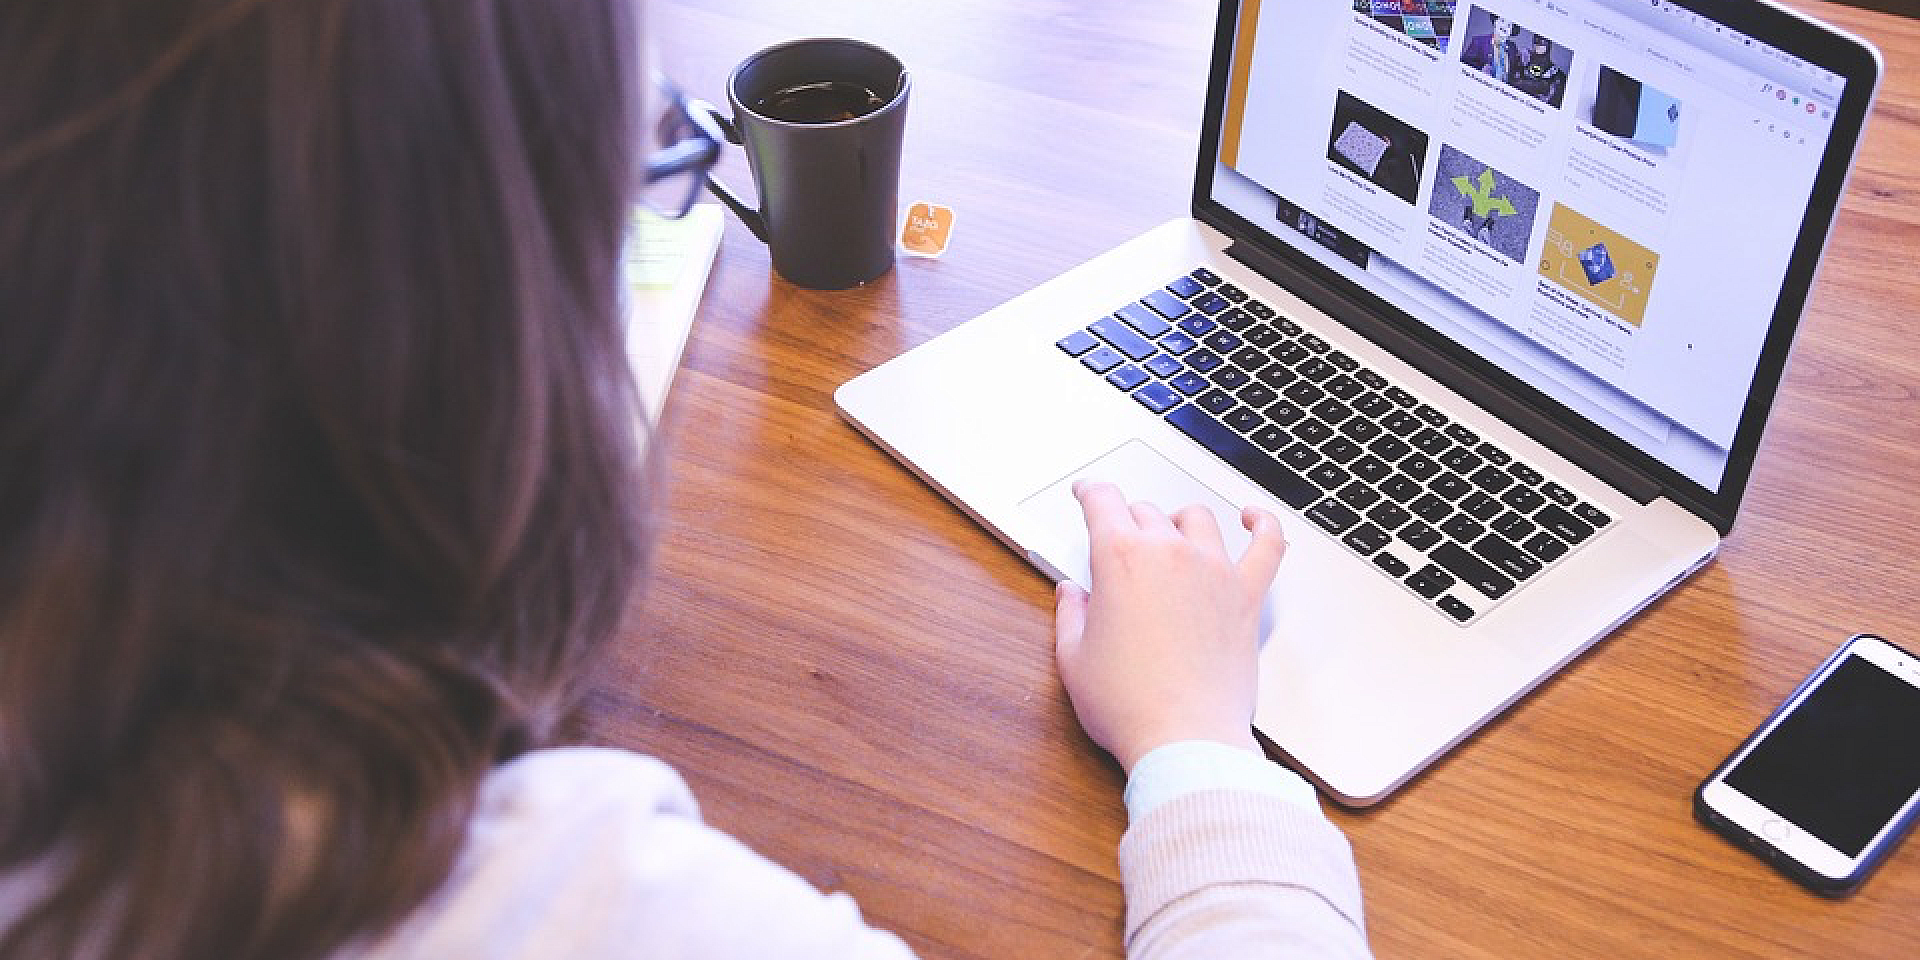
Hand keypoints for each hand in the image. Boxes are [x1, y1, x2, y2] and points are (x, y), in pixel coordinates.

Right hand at [1053, 480, 1286, 772]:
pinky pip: (1267, 545)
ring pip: (1198, 518)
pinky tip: (1253, 519)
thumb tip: (1072, 594)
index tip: (1087, 493)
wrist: (1184, 738)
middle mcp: (1170, 553)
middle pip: (1146, 511)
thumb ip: (1071, 615)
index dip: (1090, 492)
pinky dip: (1263, 525)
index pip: (1103, 502)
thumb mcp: (1074, 658)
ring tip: (1171, 532)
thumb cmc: (1129, 705)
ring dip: (1178, 520)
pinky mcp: (1247, 596)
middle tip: (1120, 539)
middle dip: (1128, 519)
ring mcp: (1214, 571)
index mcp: (1121, 559)